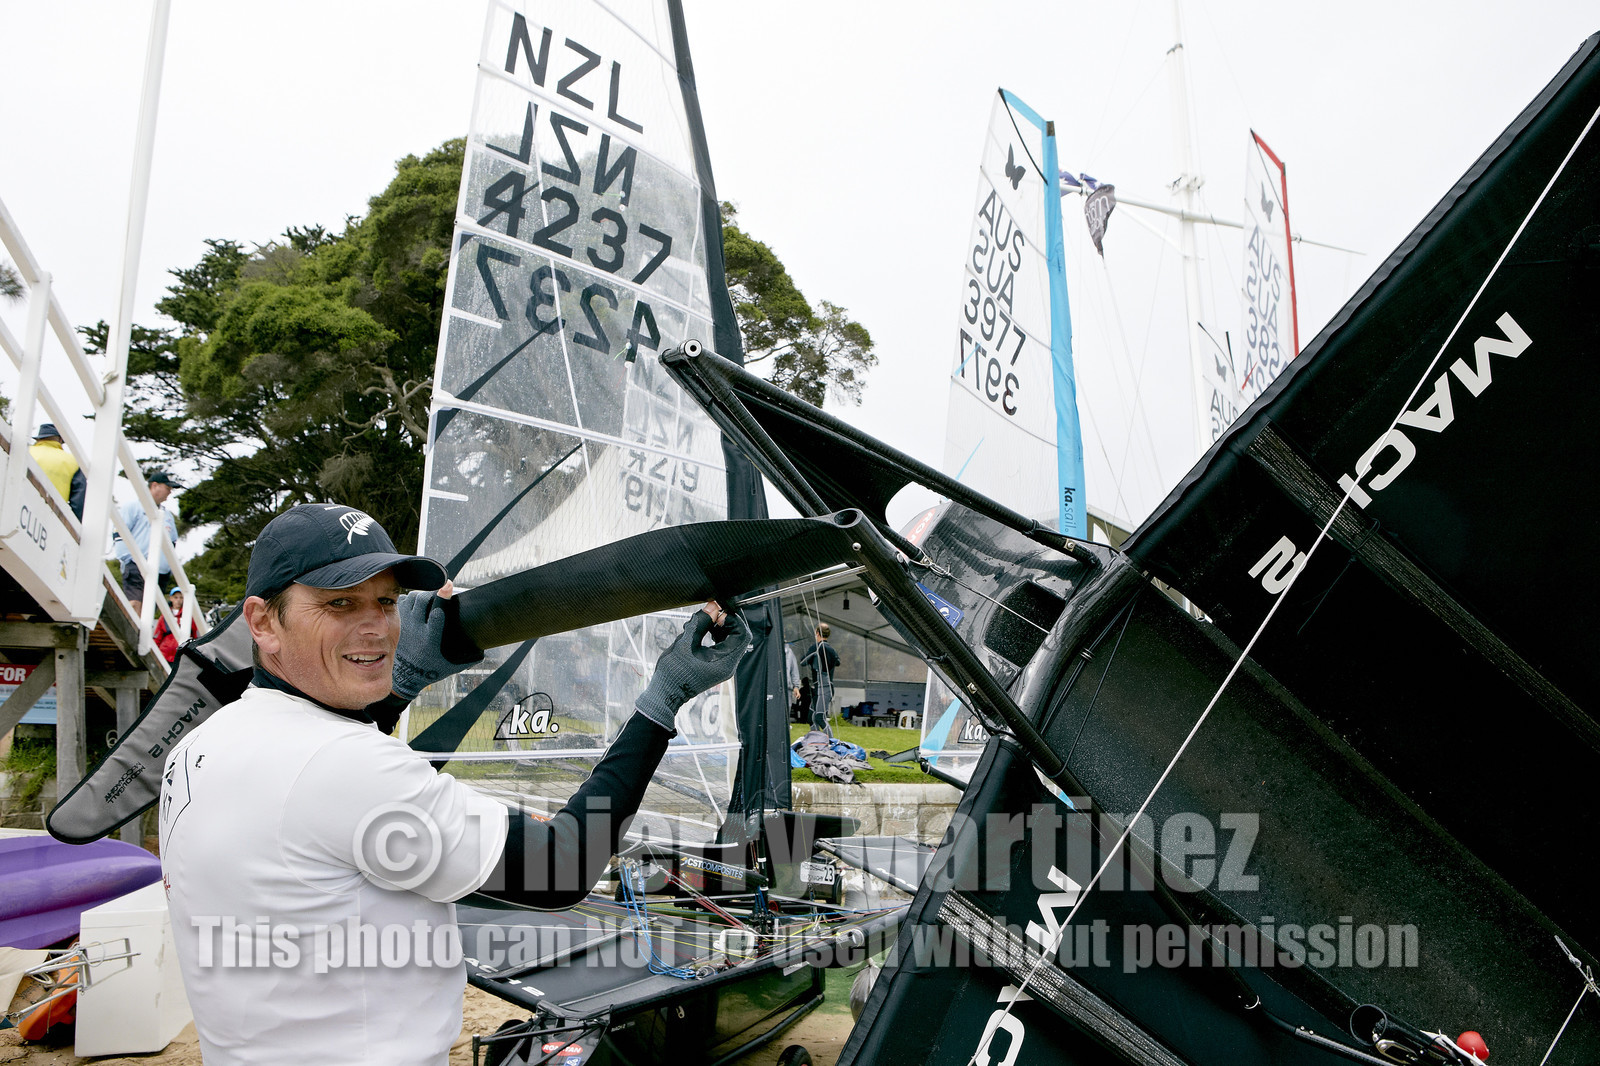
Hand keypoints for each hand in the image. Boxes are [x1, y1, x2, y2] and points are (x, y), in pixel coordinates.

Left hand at [391, 586, 484, 699]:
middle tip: (441, 592)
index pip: (437, 612)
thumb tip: (484, 651)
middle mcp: (417, 629)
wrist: (406, 677)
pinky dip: (412, 598)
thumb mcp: (452, 667)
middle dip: (434, 591)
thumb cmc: (432, 670)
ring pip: (412, 598)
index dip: (443, 596)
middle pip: (423, 599)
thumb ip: (469, 659)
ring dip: (423, 593)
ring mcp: (406, 625)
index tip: (449, 585)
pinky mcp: (399, 623)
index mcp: (432, 639)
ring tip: (431, 597)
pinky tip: (419, 602)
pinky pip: (403, 601)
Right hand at [634, 601, 751, 731]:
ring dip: (722, 628)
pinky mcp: (717, 666)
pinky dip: (717, 636)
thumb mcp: (685, 643)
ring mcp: (723, 667)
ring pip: (732, 641)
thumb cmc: (673, 672)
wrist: (665, 694)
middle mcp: (728, 666)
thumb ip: (701, 623)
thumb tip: (713, 606)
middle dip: (727, 621)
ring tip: (706, 620)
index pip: (742, 635)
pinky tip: (705, 630)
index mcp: (724, 662)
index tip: (718, 611)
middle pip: (739, 637)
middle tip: (712, 612)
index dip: (733, 619)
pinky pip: (724, 647)